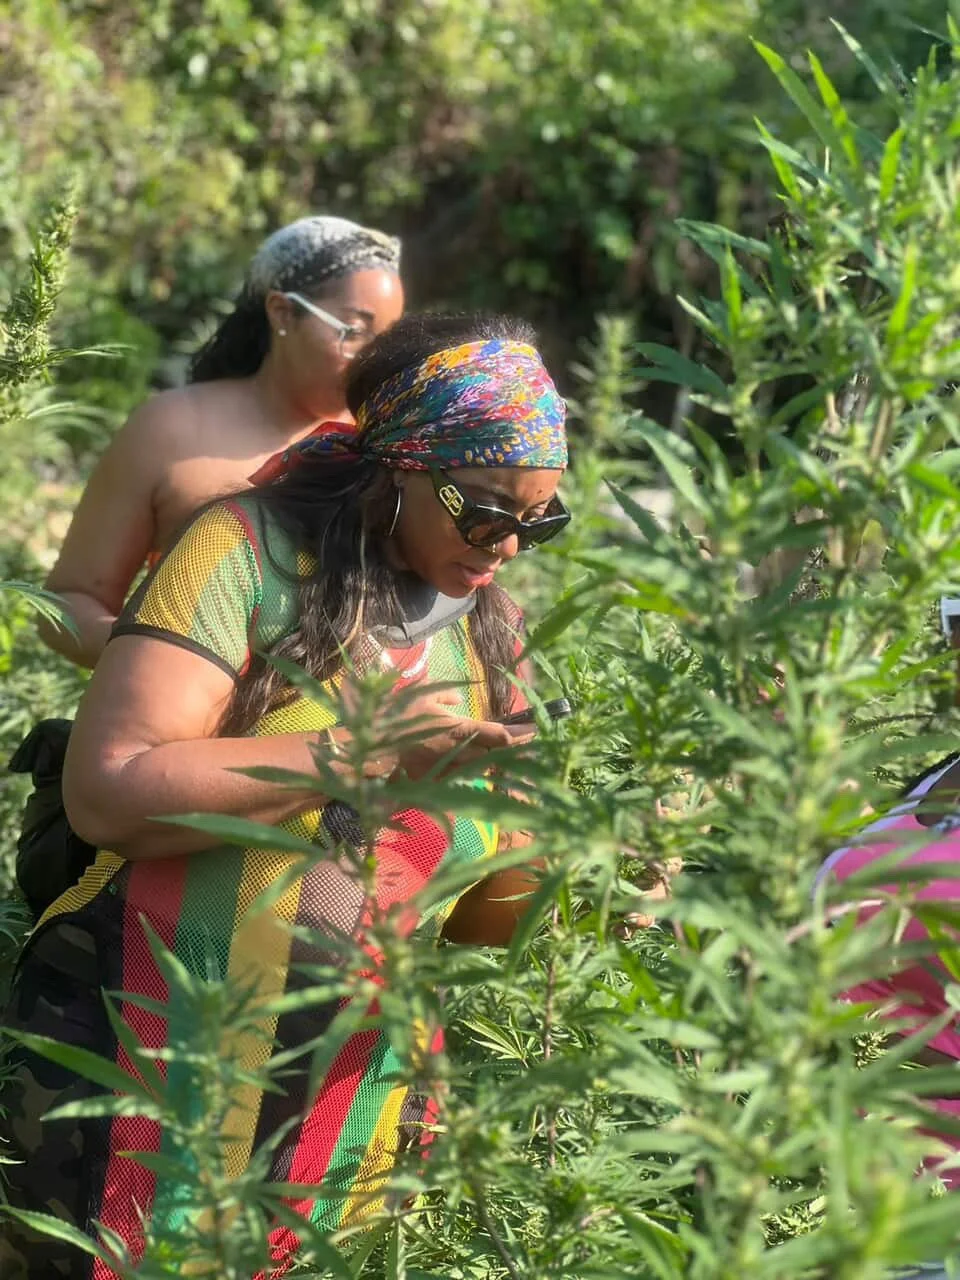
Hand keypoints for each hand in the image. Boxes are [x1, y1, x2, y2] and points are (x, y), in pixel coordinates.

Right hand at [387, 689, 533, 781]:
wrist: (372, 748)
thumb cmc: (398, 716)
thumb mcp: (423, 694)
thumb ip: (444, 696)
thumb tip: (457, 701)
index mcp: (462, 730)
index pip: (501, 735)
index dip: (521, 735)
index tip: (535, 732)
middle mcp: (462, 754)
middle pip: (497, 756)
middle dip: (515, 753)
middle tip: (533, 749)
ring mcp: (450, 772)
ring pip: (481, 771)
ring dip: (495, 766)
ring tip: (512, 762)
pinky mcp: (437, 784)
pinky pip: (459, 781)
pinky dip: (469, 778)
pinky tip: (476, 778)